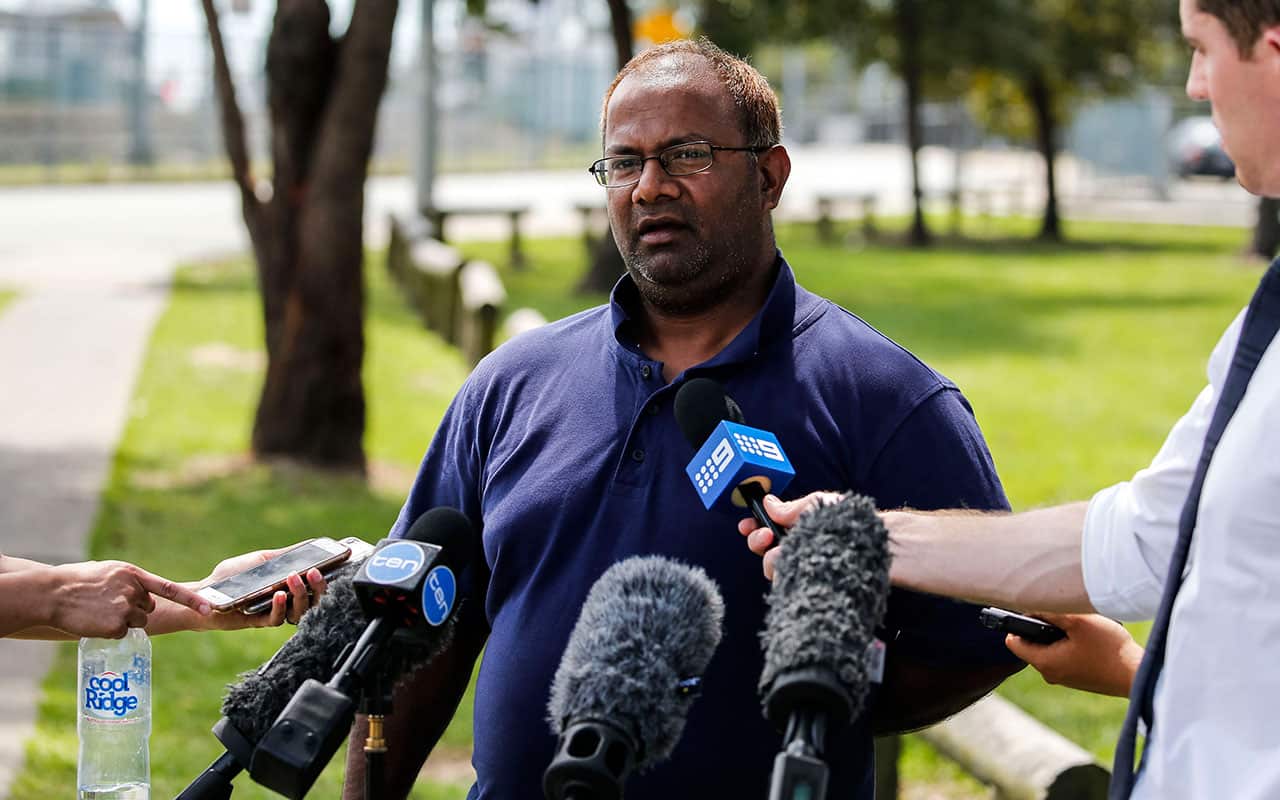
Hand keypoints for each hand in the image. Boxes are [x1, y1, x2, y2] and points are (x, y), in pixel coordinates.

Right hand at [47, 560, 211, 638]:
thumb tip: (142, 592)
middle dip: (135, 610)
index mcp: (133, 574)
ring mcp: (125, 609)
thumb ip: (128, 580)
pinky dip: (110, 632)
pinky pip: (122, 634)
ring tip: (99, 612)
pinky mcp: (115, 626)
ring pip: (137, 623)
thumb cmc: (76, 581)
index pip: (169, 588)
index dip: (191, 600)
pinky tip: (95, 622)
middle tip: (109, 606)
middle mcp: (133, 591)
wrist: (51, 594)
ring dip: (123, 621)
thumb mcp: (107, 571)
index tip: (208, 608)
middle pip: (148, 609)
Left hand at [148, 547, 329, 633]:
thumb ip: (283, 556)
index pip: (315, 585)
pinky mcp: (260, 622)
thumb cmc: (232, 575)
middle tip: (314, 572)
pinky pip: (277, 619)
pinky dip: (280, 606)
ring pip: (298, 612)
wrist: (205, 592)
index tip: (335, 564)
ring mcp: (274, 612)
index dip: (326, 578)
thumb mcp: (261, 560)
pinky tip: (279, 594)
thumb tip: (309, 545)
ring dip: (300, 596)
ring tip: (294, 579)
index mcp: (288, 586)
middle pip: (313, 601)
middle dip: (318, 587)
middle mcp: (285, 601)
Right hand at [737, 491, 845, 579]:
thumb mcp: (816, 505)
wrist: (873, 541)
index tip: (746, 525)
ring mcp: (801, 569)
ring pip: (771, 570)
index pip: (764, 532)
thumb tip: (768, 503)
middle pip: (762, 553)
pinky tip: (800, 565)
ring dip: (773, 559)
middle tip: (767, 536)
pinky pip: (787, 585)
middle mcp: (795, 552)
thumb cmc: (849, 520)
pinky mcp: (807, 585)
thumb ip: (791, 508)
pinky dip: (787, 575)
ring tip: (789, 551)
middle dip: (757, 541)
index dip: (752, 529)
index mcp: (794, 531)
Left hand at [1003, 612, 1143, 697]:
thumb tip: (1030, 606)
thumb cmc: (1109, 649)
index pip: (1013, 641)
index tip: (1032, 611)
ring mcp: (1065, 678)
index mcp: (1044, 662)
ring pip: (1051, 648)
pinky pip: (1066, 656)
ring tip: (1079, 628)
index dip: (1018, 624)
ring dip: (1061, 635)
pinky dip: (1073, 645)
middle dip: (1044, 628)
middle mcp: (1050, 674)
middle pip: (1033, 644)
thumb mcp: (1078, 622)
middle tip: (1064, 617)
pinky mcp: (1079, 677)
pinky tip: (1090, 639)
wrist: (1138, 674)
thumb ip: (1051, 613)